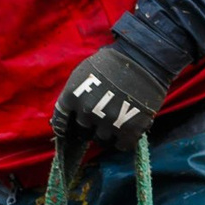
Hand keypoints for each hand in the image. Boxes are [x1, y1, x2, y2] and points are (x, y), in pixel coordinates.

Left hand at [53, 43, 167, 150]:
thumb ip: (75, 94)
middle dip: (89, 127)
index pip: (60, 120)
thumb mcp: (84, 73)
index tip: (66, 129)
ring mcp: (108, 122)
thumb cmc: (112, 62)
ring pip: (101, 140)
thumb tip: (71, 114)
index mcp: (73, 96)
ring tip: (114, 123)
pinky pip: (122, 145)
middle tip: (98, 120)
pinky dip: (123, 140)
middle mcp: (87, 112)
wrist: (144, 59)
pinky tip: (126, 130)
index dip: (64, 126)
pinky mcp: (130, 130)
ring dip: (106, 133)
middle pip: (82, 132)